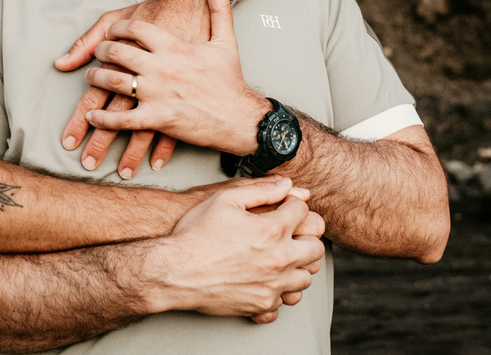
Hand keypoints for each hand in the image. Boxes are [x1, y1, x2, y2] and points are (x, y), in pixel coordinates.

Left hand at [83, 0, 269, 155]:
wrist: (241, 117)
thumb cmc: (230, 81)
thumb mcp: (225, 41)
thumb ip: (219, 8)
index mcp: (174, 47)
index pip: (134, 29)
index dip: (117, 28)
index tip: (112, 32)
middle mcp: (162, 67)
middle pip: (117, 53)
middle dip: (101, 51)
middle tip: (97, 53)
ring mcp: (157, 94)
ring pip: (113, 82)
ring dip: (96, 79)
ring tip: (92, 77)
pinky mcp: (157, 119)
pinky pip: (121, 119)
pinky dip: (103, 118)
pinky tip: (93, 116)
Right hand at [145, 176, 324, 320]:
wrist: (174, 272)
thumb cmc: (195, 235)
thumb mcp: (224, 199)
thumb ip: (260, 190)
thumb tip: (287, 185)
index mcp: (272, 231)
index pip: (303, 212)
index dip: (293, 205)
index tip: (283, 207)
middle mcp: (279, 260)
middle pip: (315, 248)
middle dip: (305, 236)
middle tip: (288, 233)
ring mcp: (272, 286)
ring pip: (306, 277)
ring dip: (297, 265)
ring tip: (278, 256)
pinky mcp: (262, 304)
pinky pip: (286, 300)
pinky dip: (281, 290)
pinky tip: (267, 279)